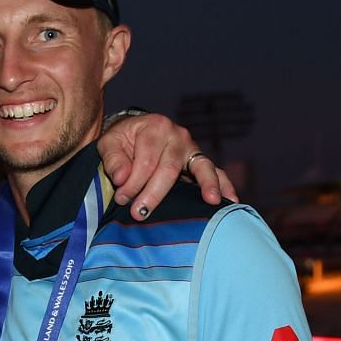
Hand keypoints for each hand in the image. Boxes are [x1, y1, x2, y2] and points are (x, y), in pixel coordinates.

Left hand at [98, 113, 236, 219]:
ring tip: (210, 201)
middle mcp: (178, 135)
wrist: (135, 133)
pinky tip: (231, 199)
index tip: (121, 199)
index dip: (133, 183)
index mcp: (155, 127)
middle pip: (170, 168)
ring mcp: (192, 148)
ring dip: (206, 185)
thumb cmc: (122, 141)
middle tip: (140, 213)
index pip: (146, 161)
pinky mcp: (199, 161)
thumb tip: (122, 178)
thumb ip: (113, 159)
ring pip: (200, 167)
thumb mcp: (109, 144)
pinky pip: (215, 172)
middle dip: (154, 193)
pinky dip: (224, 185)